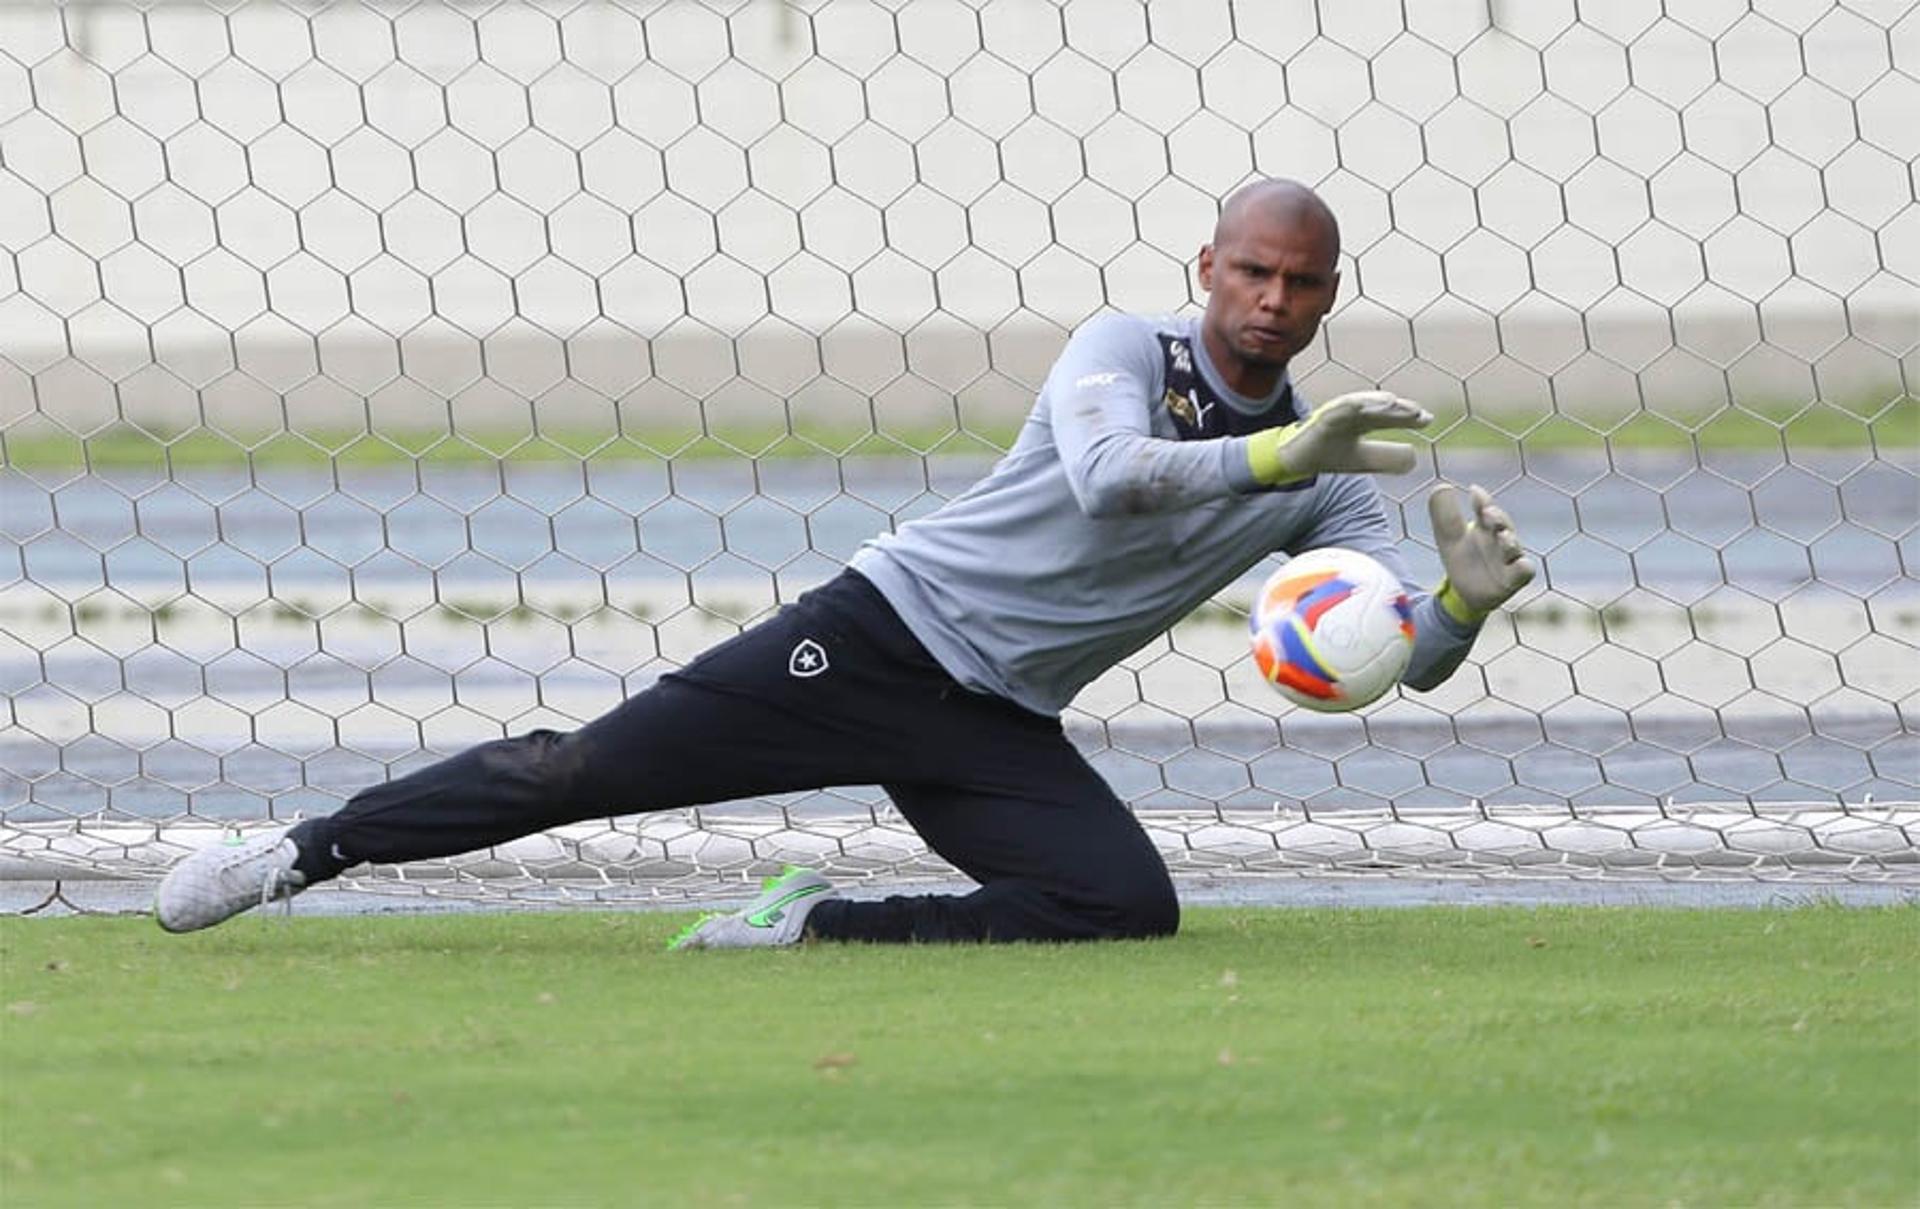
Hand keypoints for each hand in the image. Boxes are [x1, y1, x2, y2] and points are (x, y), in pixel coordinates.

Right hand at [1246, 390, 1432, 485]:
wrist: (1295, 461)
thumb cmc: (1328, 455)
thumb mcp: (1364, 461)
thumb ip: (1387, 457)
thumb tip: (1414, 457)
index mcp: (1364, 421)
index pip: (1390, 416)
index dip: (1409, 418)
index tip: (1427, 420)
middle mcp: (1353, 413)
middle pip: (1380, 409)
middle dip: (1398, 409)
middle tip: (1417, 413)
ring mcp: (1336, 414)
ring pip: (1361, 405)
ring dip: (1377, 403)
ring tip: (1393, 404)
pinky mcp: (1320, 420)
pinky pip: (1336, 410)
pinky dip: (1349, 406)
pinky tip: (1362, 406)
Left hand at [1428, 483, 1535, 622]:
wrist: (1466, 592)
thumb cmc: (1462, 559)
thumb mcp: (1448, 537)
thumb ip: (1445, 515)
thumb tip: (1441, 486)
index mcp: (1484, 526)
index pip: (1485, 509)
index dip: (1482, 500)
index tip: (1474, 491)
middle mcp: (1499, 539)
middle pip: (1503, 524)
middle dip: (1497, 517)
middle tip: (1488, 513)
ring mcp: (1508, 558)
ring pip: (1514, 546)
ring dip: (1510, 540)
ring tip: (1504, 536)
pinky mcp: (1514, 578)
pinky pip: (1525, 571)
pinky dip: (1524, 567)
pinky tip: (1522, 564)